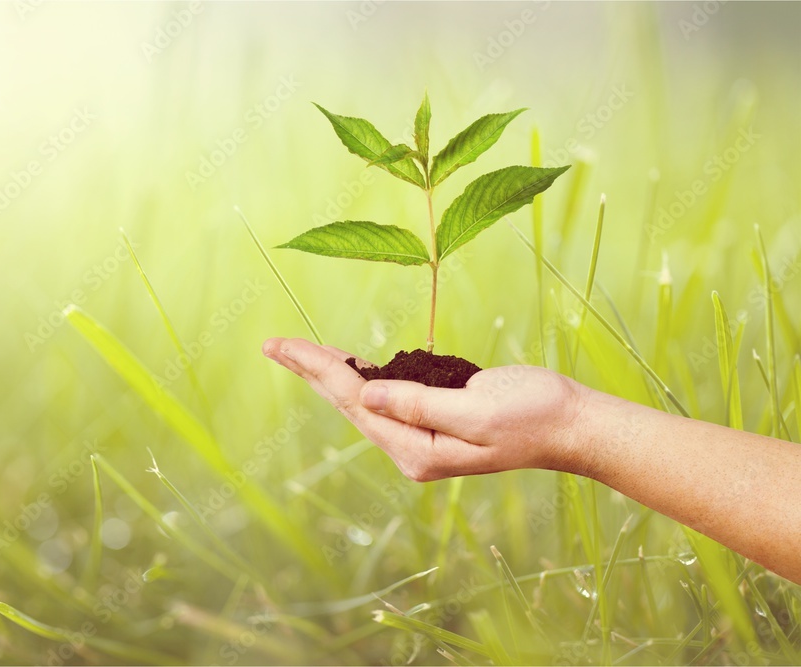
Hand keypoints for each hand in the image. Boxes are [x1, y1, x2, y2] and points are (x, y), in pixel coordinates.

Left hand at [262, 337, 589, 480]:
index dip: (317, 368)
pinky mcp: (433, 421)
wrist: (571, 424)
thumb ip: (420, 404)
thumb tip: (368, 394)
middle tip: (273, 345)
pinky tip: (345, 364)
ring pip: (362, 401)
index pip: (355, 401)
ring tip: (296, 352)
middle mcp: (412, 448)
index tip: (283, 345)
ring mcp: (421, 438)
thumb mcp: (477, 409)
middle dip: (311, 371)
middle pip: (348, 403)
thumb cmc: (533, 414)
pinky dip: (361, 376)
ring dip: (330, 374)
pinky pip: (385, 397)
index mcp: (418, 450)